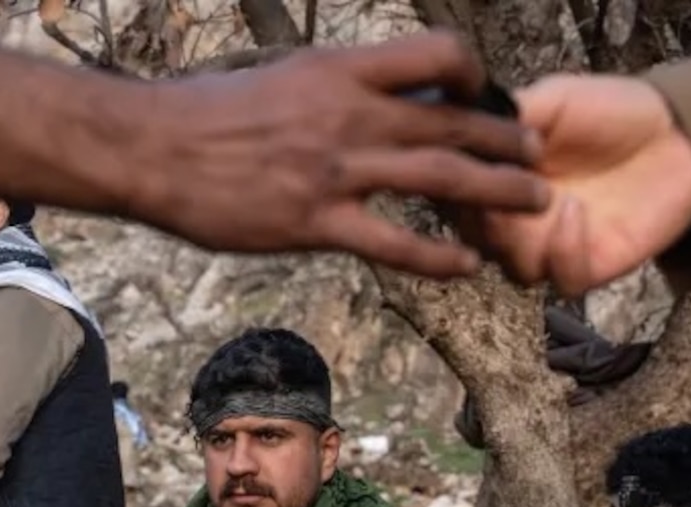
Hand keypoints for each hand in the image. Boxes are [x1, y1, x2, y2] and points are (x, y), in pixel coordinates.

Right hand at [140, 32, 550, 279]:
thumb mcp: (282, 77)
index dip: (475, 74)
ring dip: (498, 193)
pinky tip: (467, 268)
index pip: (437, 54)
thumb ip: (335, 86)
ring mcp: (336, 171)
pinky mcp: (315, 223)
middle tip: (538, 158)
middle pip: (455, 122)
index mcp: (341, 69)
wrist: (152, 148)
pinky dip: (439, 258)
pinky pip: (395, 244)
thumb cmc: (207, 113)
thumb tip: (372, 90)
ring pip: (442, 179)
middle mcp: (350, 115)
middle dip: (507, 141)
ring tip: (537, 206)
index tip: (486, 97)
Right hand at [457, 75, 690, 293]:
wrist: (679, 133)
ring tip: (543, 200)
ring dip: (518, 240)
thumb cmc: (613, 111)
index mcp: (499, 177)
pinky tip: (576, 211)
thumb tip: (462, 128)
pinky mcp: (588, 266)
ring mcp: (551, 246)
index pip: (455, 194)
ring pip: (512, 267)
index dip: (454, 185)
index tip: (465, 162)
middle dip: (482, 217)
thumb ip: (508, 116)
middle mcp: (517, 217)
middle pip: (475, 239)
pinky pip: (561, 278)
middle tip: (499, 189)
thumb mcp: (552, 100)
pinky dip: (563, 251)